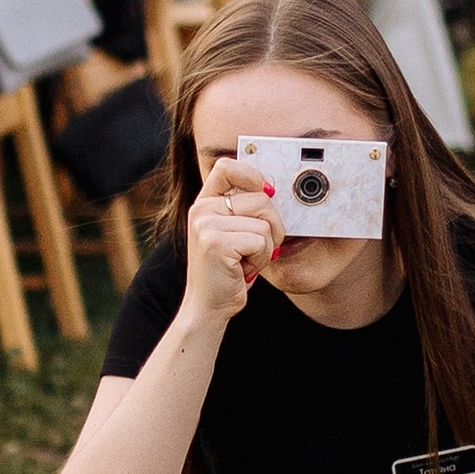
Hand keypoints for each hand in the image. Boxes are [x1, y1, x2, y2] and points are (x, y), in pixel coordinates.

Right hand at [183, 152, 279, 326]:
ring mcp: (206, 225)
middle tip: (257, 248)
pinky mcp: (216, 243)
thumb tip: (273, 188)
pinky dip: (261, 259)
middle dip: (272, 226)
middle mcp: (201, 209)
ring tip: (247, 260)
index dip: (252, 175)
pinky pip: (260, 241)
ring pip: (264, 223)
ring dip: (266, 248)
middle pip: (261, 198)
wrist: (208, 306)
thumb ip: (245, 210)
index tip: (266, 191)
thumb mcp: (233, 233)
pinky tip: (244, 270)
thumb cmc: (228, 270)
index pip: (227, 166)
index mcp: (204, 203)